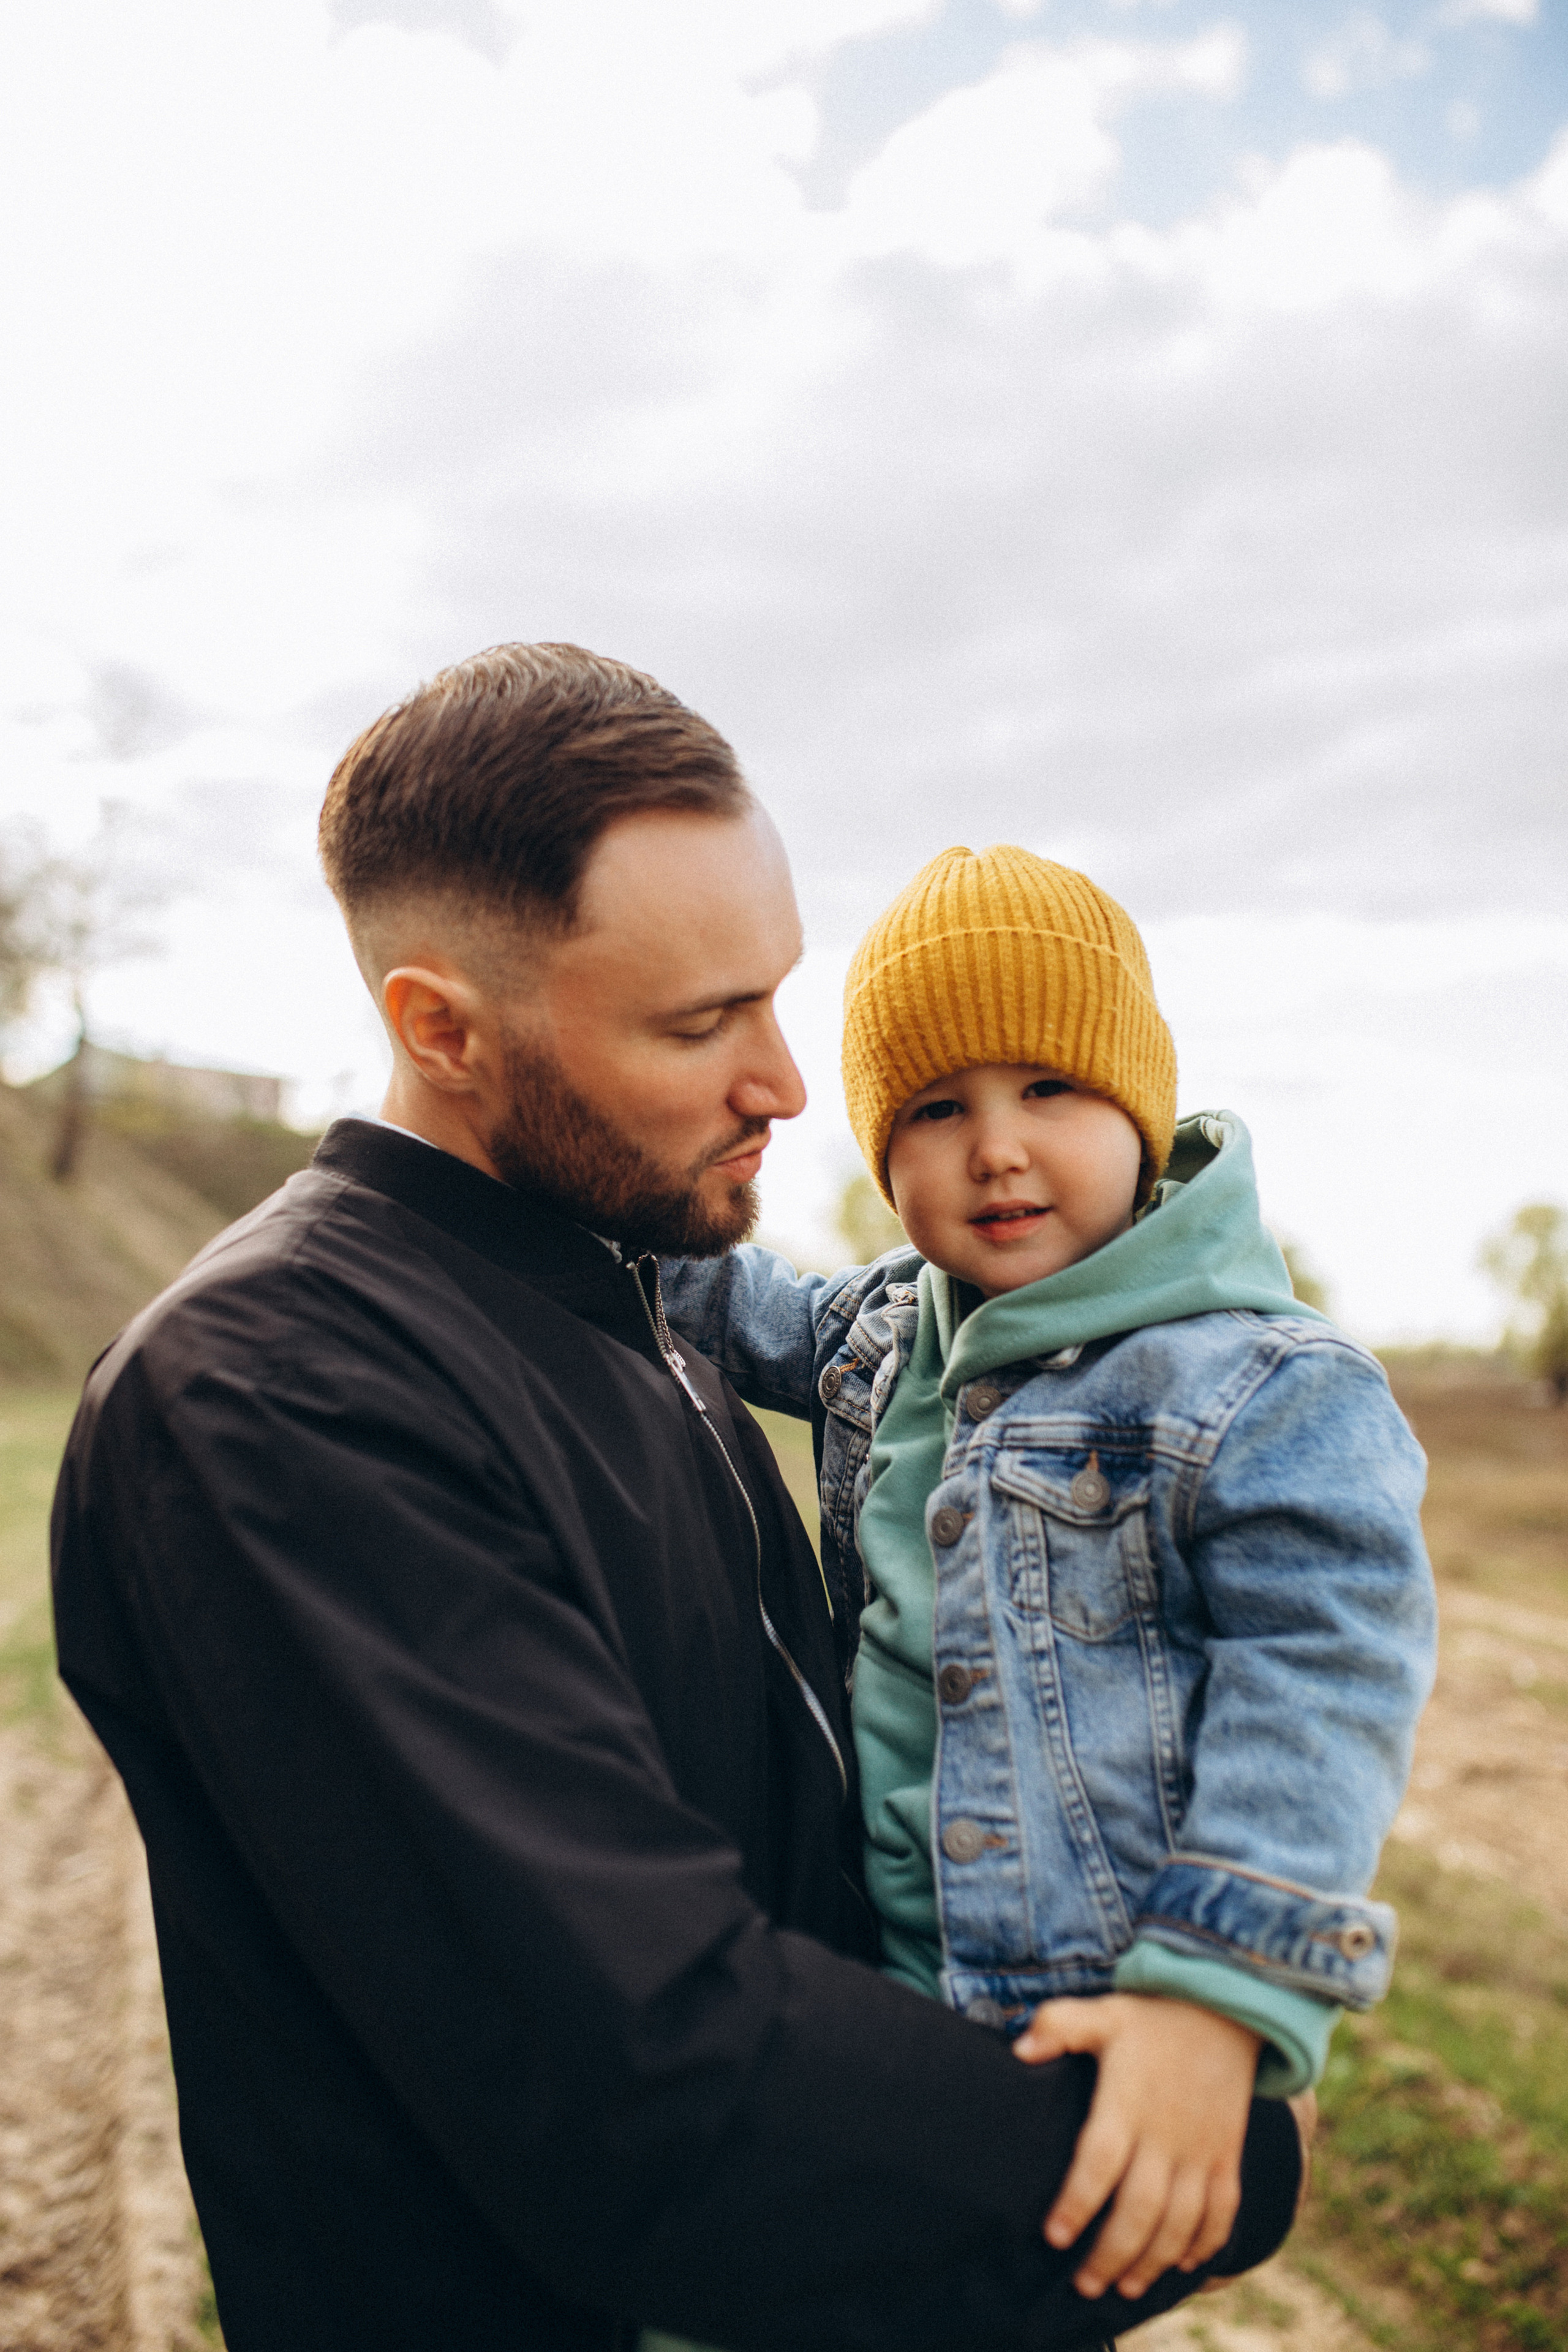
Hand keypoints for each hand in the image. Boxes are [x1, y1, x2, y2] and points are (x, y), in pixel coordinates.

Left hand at [1013, 1993, 1261, 2301]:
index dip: (1077, 2202)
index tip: (1054, 2236)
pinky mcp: (1226, 2156)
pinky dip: (1206, 2244)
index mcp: (1128, 2102)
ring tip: (1125, 2286)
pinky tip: (1183, 2265)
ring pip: (1181, 2222)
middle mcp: (1166, 2133)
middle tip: (1084, 2284)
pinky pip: (1223, 2211)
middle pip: (1140, 2208)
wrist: (1224, 2010)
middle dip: (1112, 2253)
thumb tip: (1018, 2051)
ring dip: (1154, 2261)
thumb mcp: (1101, 2012)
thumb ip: (1057, 2025)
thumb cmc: (1151, 2018)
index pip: (1099, 2162)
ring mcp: (1201, 2149)